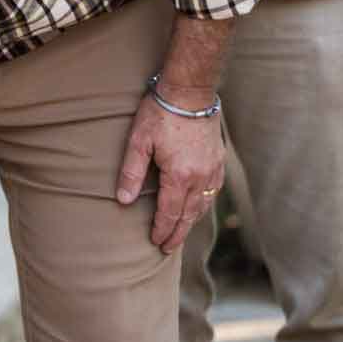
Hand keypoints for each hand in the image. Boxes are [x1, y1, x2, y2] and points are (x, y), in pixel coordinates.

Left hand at [116, 90, 224, 253]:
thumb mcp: (138, 141)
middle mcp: (200, 177)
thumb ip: (132, 172)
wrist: (191, 92)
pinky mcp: (219, 160)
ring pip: (203, 204)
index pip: (170, 212)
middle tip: (167, 249)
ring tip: (181, 233)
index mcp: (180, 176)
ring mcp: (213, 169)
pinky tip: (198, 207)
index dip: (162, 229)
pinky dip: (204, 204)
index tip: (156, 242)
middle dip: (177, 233)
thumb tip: (123, 200)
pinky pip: (213, 191)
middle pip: (189, 214)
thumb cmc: (160, 113)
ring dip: (191, 221)